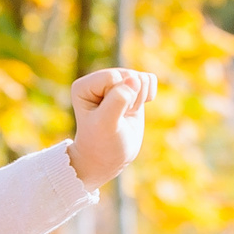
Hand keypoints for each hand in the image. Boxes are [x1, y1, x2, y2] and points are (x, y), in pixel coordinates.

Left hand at [66, 69, 157, 188]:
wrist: (108, 158)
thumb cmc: (102, 144)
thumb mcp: (107, 125)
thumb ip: (118, 100)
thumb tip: (135, 79)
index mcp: (83, 86)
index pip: (113, 77)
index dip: (118, 98)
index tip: (109, 118)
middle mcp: (98, 80)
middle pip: (128, 76)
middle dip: (130, 100)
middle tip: (118, 119)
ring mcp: (115, 82)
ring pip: (140, 78)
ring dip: (138, 100)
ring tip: (124, 116)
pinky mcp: (130, 87)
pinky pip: (149, 79)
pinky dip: (148, 95)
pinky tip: (135, 109)